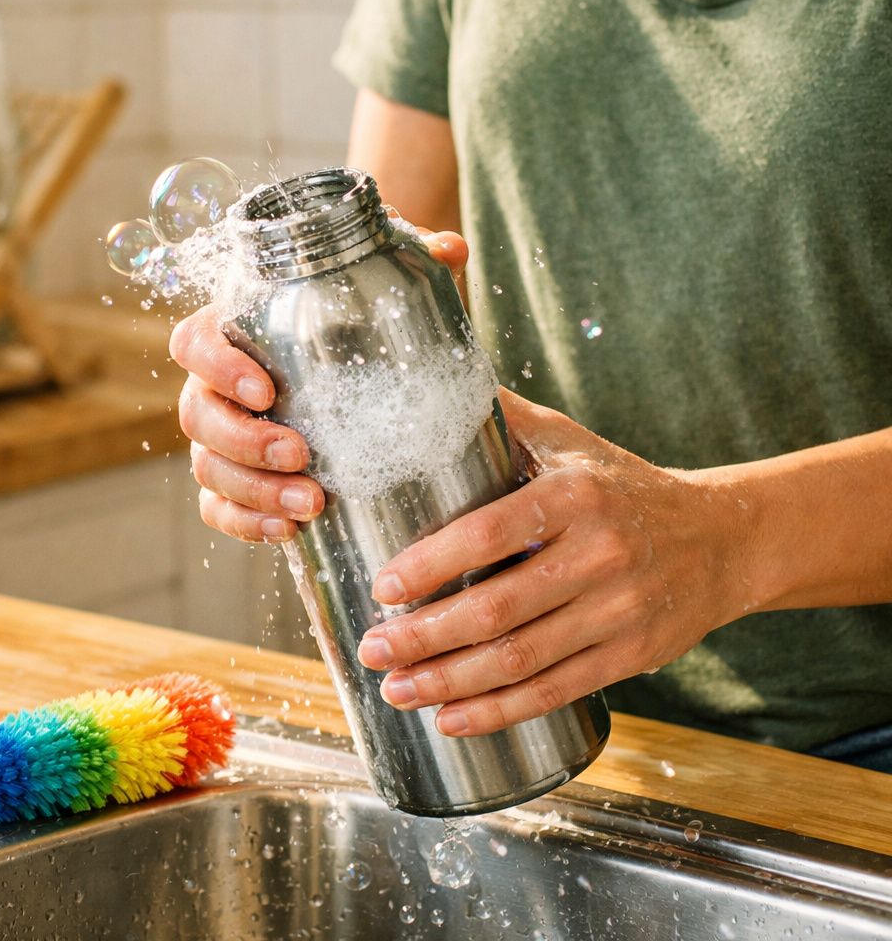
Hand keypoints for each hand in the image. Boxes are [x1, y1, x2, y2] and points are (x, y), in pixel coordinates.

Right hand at [171, 231, 469, 543]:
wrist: (357, 371)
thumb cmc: (357, 322)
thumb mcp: (384, 287)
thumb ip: (414, 260)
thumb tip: (451, 250)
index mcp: (230, 333)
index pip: (192, 343)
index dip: (217, 367)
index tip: (266, 388)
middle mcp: (213, 387)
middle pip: (196, 416)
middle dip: (244, 441)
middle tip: (302, 454)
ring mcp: (218, 440)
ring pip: (206, 469)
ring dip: (254, 491)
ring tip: (312, 503)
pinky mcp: (232, 485)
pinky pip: (217, 510)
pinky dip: (247, 525)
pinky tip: (290, 533)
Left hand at [357, 389, 757, 736]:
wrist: (727, 539)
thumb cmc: (623, 486)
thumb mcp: (570, 441)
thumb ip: (504, 417)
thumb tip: (429, 380)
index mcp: (574, 496)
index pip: (490, 532)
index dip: (431, 564)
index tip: (382, 586)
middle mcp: (600, 554)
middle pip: (497, 608)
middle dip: (424, 636)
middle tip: (371, 649)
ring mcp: (619, 611)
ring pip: (521, 659)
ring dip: (449, 682)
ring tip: (395, 688)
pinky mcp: (633, 656)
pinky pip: (554, 691)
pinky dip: (497, 711)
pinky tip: (449, 720)